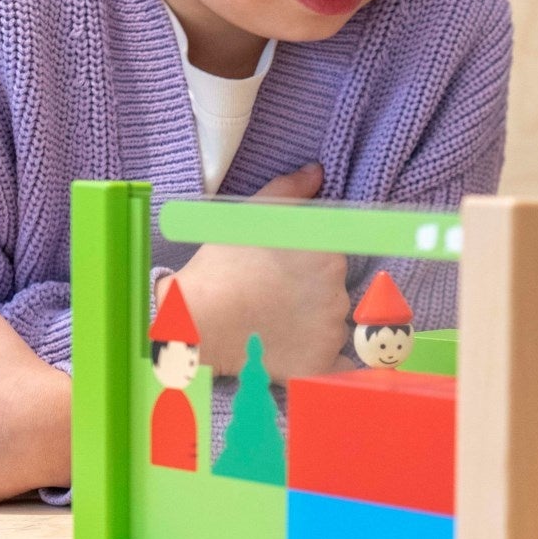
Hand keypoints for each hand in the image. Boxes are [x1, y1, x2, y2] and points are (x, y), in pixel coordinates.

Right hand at [165, 164, 348, 380]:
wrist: (198, 320)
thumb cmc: (221, 264)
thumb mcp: (252, 214)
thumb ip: (290, 190)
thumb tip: (317, 172)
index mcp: (329, 253)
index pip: (330, 260)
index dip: (307, 267)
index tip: (283, 273)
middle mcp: (339, 291)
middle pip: (333, 292)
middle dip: (309, 295)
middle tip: (271, 297)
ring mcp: (332, 331)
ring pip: (331, 325)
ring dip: (312, 325)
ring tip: (272, 324)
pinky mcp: (320, 364)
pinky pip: (336, 366)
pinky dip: (326, 362)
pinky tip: (303, 357)